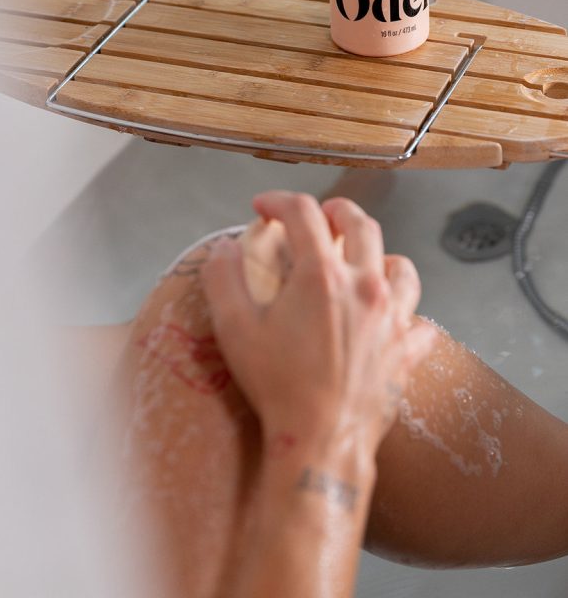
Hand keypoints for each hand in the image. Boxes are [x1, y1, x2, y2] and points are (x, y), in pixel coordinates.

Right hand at [200, 191, 435, 460]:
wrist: (323, 442)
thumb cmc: (279, 387)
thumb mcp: (234, 330)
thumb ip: (223, 279)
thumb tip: (224, 247)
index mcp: (322, 275)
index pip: (303, 212)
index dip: (278, 200)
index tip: (262, 208)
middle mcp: (365, 286)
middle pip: (361, 223)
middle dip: (336, 210)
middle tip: (319, 216)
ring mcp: (393, 317)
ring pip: (400, 265)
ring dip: (378, 255)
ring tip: (360, 262)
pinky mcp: (407, 350)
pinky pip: (419, 320)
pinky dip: (406, 312)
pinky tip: (390, 318)